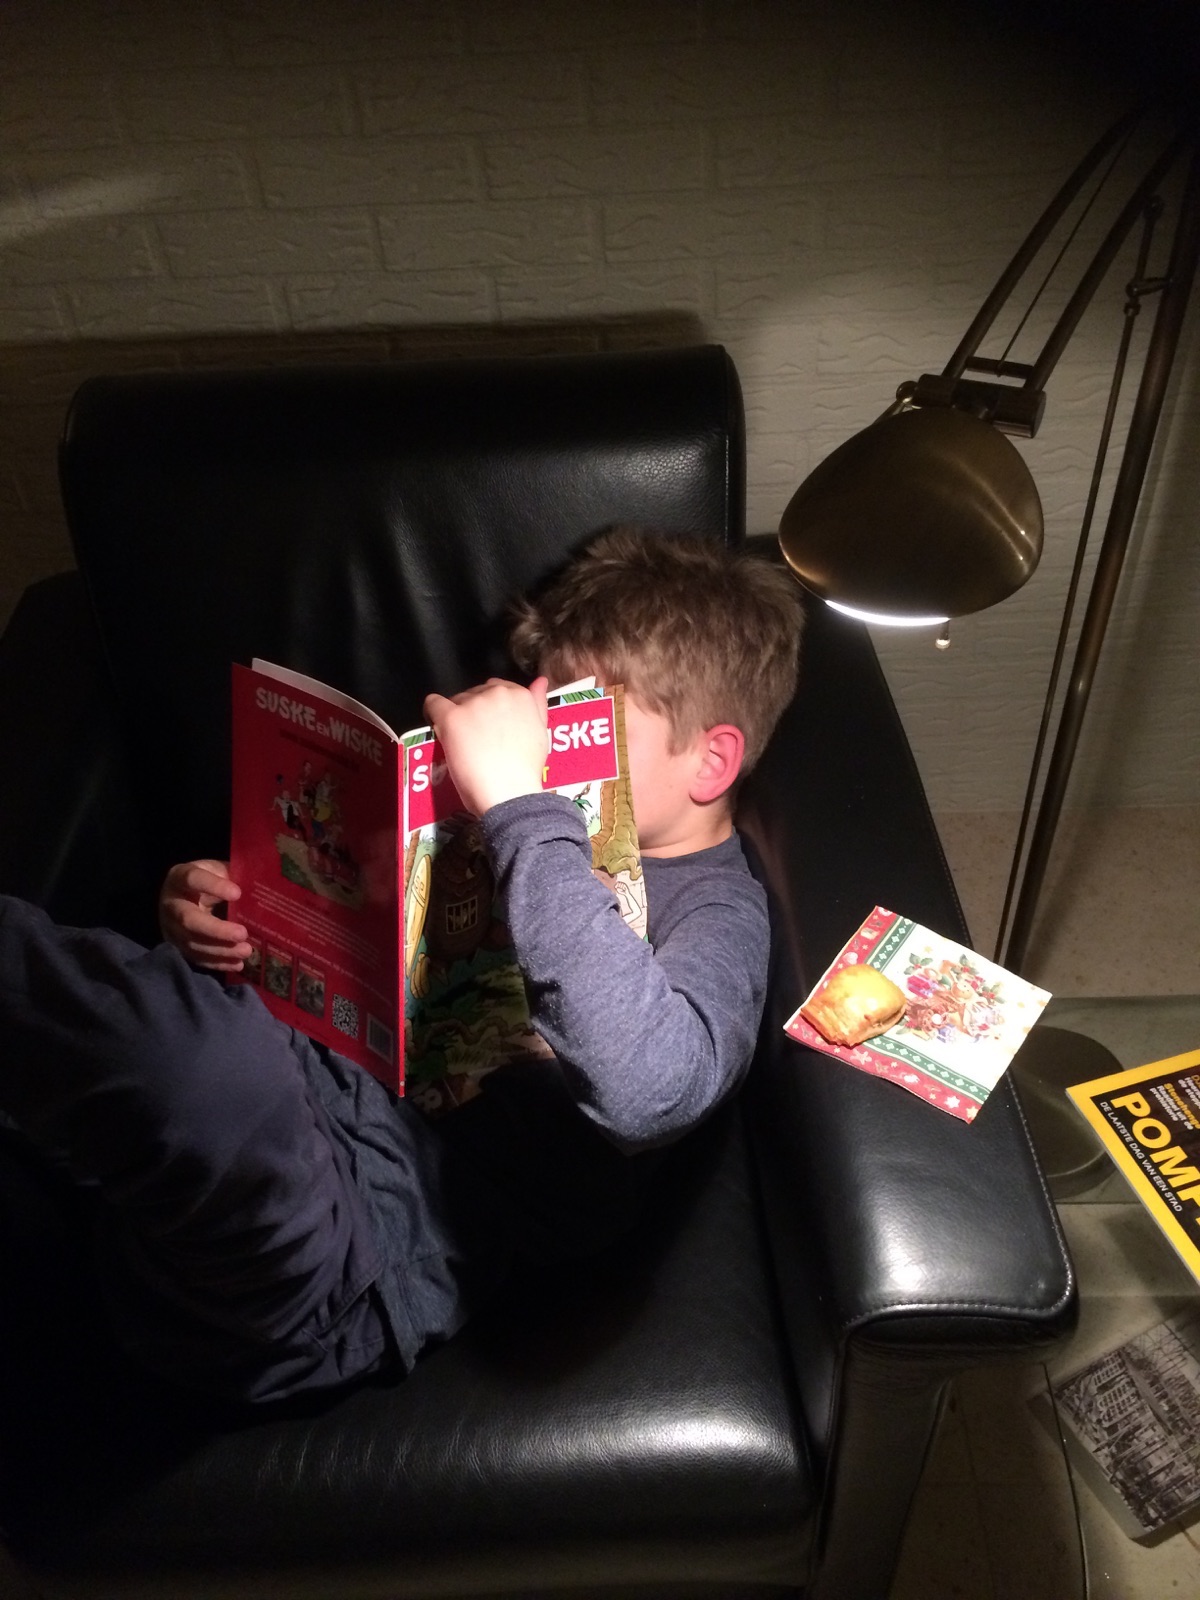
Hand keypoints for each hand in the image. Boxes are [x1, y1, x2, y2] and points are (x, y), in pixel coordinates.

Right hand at [158, 859, 251, 971]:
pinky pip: (196, 958)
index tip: (238, 893)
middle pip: (189, 920)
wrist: (181, 897)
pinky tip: (237, 964)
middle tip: (242, 934)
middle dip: (217, 930)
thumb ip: (232, 874)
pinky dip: (217, 963)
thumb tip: (259, 885)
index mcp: (179, 878)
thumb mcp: (216, 870)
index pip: (193, 879)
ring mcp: (171, 929)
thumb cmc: (206, 881)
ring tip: (246, 951)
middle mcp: (171, 905)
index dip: (214, 886)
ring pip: (193, 943)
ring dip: (221, 950)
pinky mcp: (178, 947)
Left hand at [423, 677, 548, 816]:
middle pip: (475, 693)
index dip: (490, 707)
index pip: (498, 688)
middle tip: (476, 737)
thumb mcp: (541, 732)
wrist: (510, 793)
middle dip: (473, 711)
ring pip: (456, 700)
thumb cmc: (525, 771)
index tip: (488, 724)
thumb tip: (540, 682)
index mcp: (520, 696)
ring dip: (456, 716)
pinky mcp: (451, 717)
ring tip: (461, 742)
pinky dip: (431, 713)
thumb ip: (537, 703)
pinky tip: (436, 727)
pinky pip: (433, 704)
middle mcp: (497, 693)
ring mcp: (473, 704)